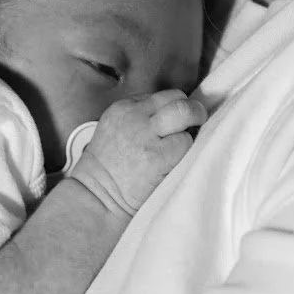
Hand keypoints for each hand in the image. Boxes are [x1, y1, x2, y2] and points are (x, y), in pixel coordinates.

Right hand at [68, 89, 206, 216]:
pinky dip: (187, 150)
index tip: (172, 124)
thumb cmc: (110, 169)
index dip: (172, 109)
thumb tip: (174, 115)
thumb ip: (139, 117)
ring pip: (185, 112)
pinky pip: (186, 141)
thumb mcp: (114, 130)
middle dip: (191, 109)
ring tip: (187, 141)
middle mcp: (135, 116)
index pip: (161, 96)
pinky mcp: (158, 155)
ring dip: (193, 125)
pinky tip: (175, 160)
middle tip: (196, 122)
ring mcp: (146, 134)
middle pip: (176, 97)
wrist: (97, 197)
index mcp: (123, 108)